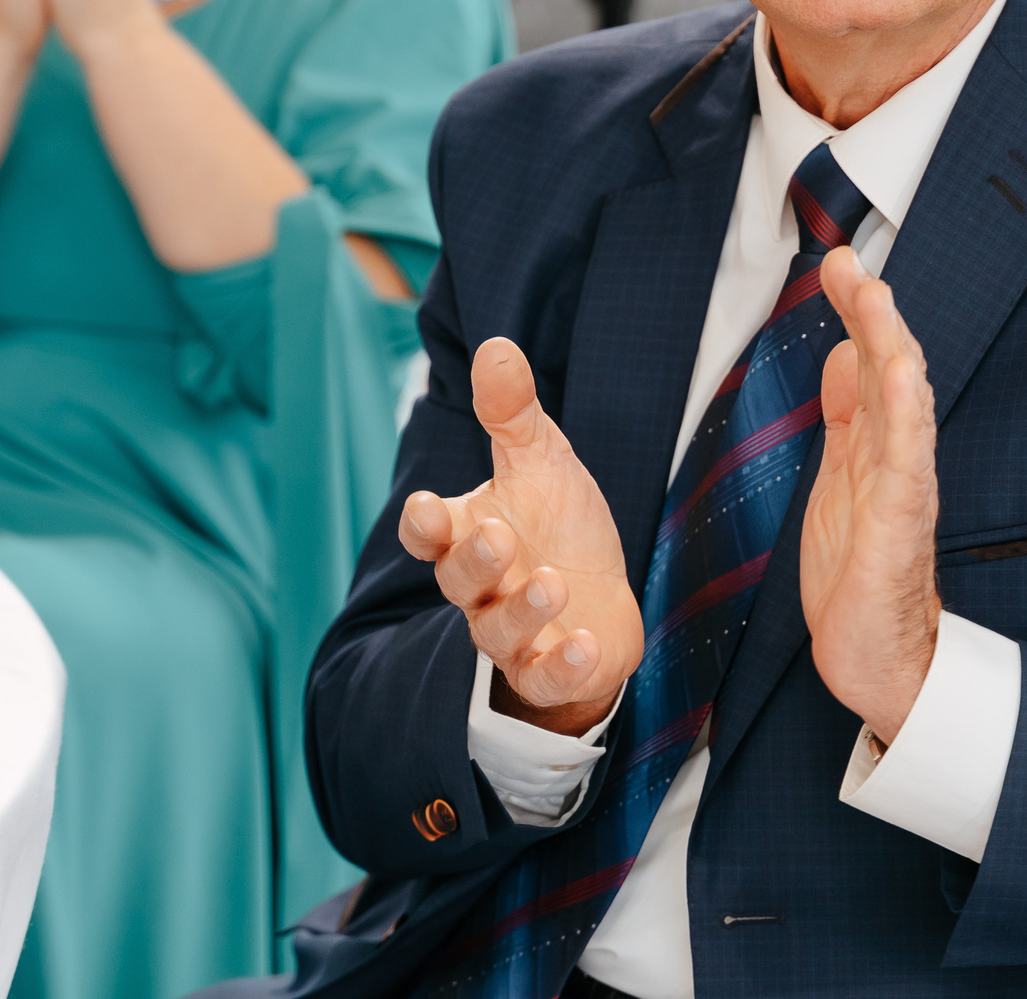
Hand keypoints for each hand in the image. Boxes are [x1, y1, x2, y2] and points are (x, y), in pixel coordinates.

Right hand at [399, 339, 643, 734]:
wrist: (602, 597)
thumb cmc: (559, 524)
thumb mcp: (541, 461)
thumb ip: (512, 413)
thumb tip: (495, 347)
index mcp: (468, 532)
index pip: (427, 533)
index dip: (424, 524)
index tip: (431, 509)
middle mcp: (481, 587)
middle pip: (457, 580)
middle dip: (474, 561)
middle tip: (500, 536)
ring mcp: (512, 633)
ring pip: (496, 632)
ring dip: (522, 609)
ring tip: (555, 583)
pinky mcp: (549, 670)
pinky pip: (542, 679)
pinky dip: (562, 667)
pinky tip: (584, 646)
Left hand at [802, 248, 942, 738]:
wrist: (877, 655)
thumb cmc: (861, 570)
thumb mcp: (841, 475)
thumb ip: (846, 416)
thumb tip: (840, 353)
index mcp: (877, 444)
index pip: (869, 363)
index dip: (856, 312)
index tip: (839, 262)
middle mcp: (898, 457)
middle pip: (889, 370)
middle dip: (871, 313)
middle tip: (850, 261)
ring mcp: (904, 488)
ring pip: (903, 405)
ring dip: (890, 346)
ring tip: (875, 297)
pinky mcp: (901, 524)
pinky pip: (907, 462)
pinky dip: (906, 415)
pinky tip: (899, 374)